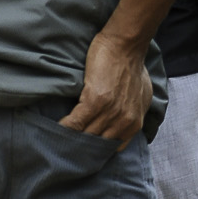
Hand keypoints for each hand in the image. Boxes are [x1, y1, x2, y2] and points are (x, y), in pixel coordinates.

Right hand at [61, 29, 150, 147]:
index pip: (112, 148)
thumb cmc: (133, 66)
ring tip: (56, 144)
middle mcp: (123, 121)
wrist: (126, 45)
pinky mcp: (94, 100)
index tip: (85, 153)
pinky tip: (54, 131)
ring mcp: (109, 112)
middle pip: (97, 145)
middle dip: (82, 150)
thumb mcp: (143, 96)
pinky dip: (64, 128)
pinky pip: (75, 122)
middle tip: (66, 153)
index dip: (97, 152)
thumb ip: (135, 113)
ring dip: (70, 140)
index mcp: (134, 123)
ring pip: (85, 135)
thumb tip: (127, 123)